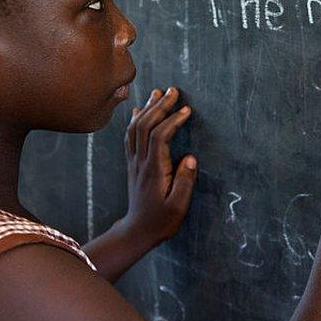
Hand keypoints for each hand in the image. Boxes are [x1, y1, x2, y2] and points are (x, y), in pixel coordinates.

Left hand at [121, 86, 196, 244]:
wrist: (138, 231)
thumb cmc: (162, 220)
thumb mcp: (179, 206)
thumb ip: (185, 182)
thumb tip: (191, 158)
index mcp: (154, 170)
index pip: (160, 137)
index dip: (172, 120)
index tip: (186, 110)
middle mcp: (141, 162)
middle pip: (145, 126)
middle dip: (159, 106)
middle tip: (173, 90)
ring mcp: (133, 162)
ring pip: (135, 128)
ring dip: (147, 108)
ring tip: (158, 93)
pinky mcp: (132, 163)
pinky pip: (129, 136)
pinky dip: (135, 120)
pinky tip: (139, 110)